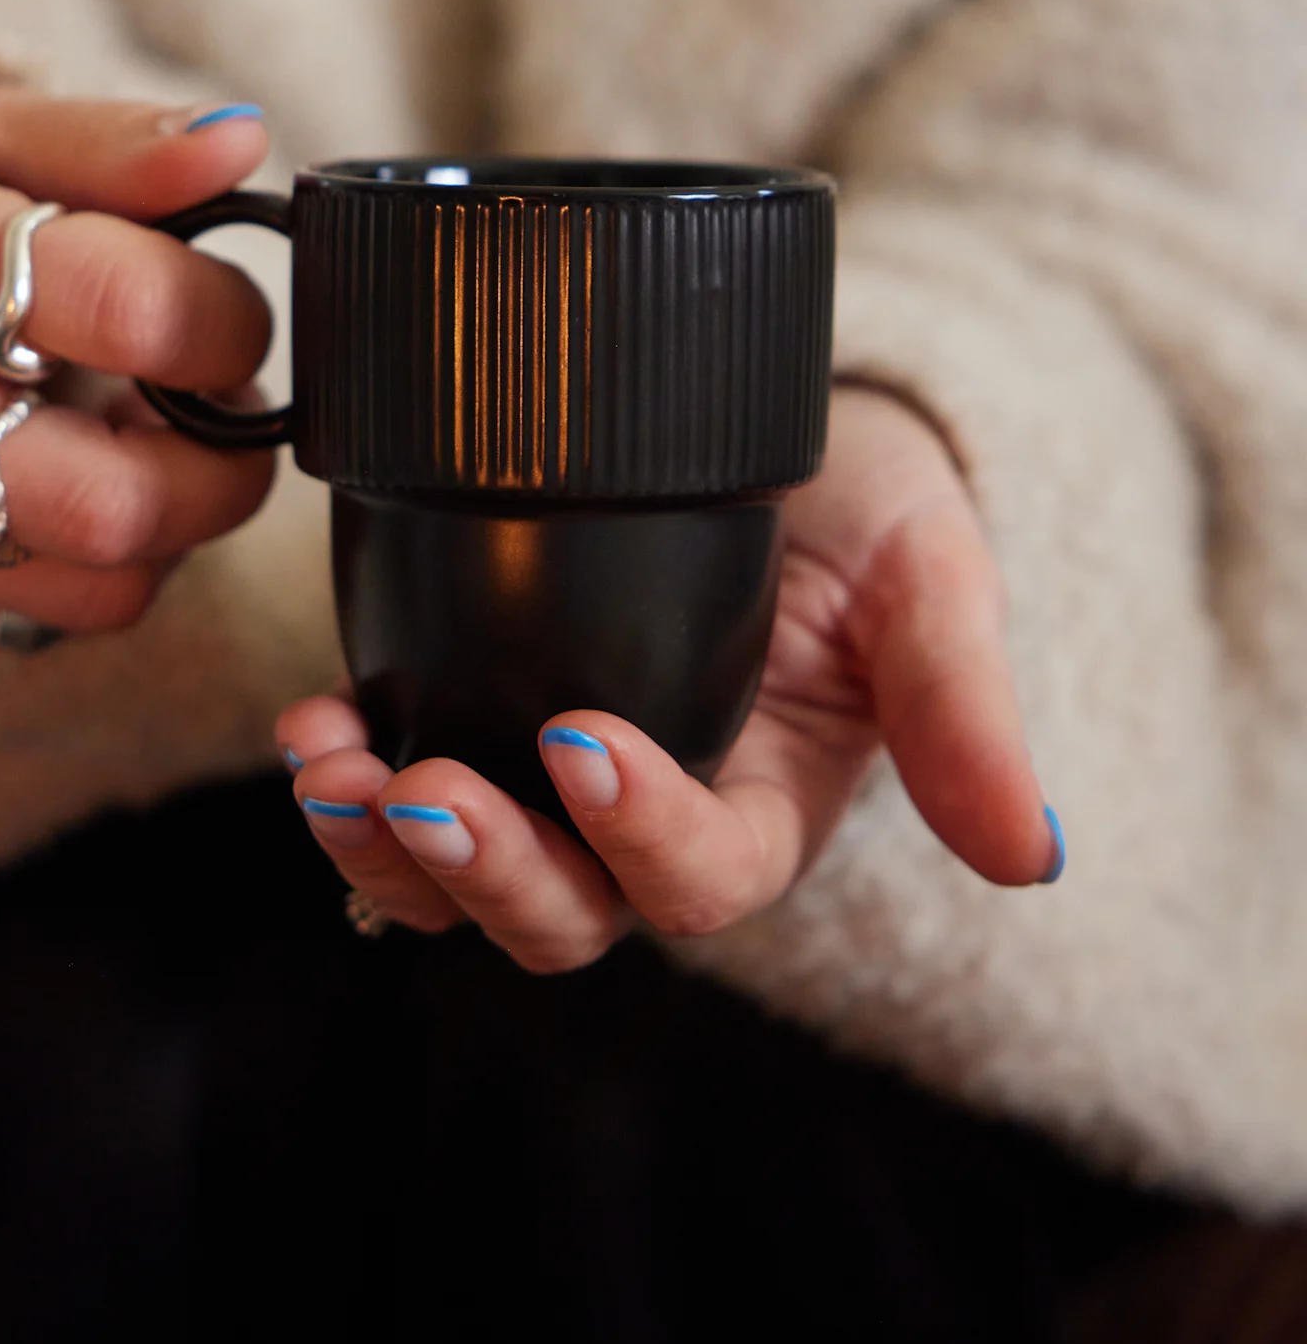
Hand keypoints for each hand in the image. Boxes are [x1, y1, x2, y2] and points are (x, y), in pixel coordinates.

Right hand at [0, 91, 276, 643]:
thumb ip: (118, 143)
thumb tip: (243, 141)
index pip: (134, 314)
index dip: (227, 322)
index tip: (227, 314)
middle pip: (120, 505)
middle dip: (221, 468)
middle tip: (216, 409)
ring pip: (95, 587)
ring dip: (164, 525)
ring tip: (140, 441)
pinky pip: (30, 617)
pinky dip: (79, 560)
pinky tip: (56, 476)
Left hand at [277, 385, 1060, 969]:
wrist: (791, 429)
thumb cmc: (874, 503)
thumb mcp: (936, 577)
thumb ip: (963, 707)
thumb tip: (1031, 854)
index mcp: (768, 810)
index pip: (703, 880)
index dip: (640, 835)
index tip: (582, 738)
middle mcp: (652, 819)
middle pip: (564, 914)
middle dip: (484, 873)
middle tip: (418, 793)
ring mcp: (556, 780)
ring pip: (462, 881)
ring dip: (385, 847)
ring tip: (326, 770)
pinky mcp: (482, 711)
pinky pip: (405, 792)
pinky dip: (350, 775)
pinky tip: (312, 725)